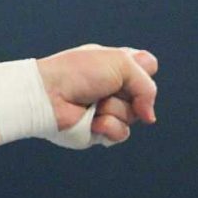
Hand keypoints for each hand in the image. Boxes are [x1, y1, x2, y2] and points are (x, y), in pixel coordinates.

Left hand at [38, 45, 158, 146]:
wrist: (48, 94)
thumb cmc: (78, 72)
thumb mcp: (121, 63)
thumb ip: (147, 86)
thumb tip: (150, 118)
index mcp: (116, 65)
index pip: (148, 66)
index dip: (142, 69)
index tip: (126, 64)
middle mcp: (114, 87)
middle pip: (145, 95)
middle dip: (129, 91)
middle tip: (105, 86)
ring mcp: (107, 110)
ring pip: (133, 116)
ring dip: (115, 108)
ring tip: (94, 103)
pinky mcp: (98, 131)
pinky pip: (121, 134)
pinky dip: (109, 127)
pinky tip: (93, 121)